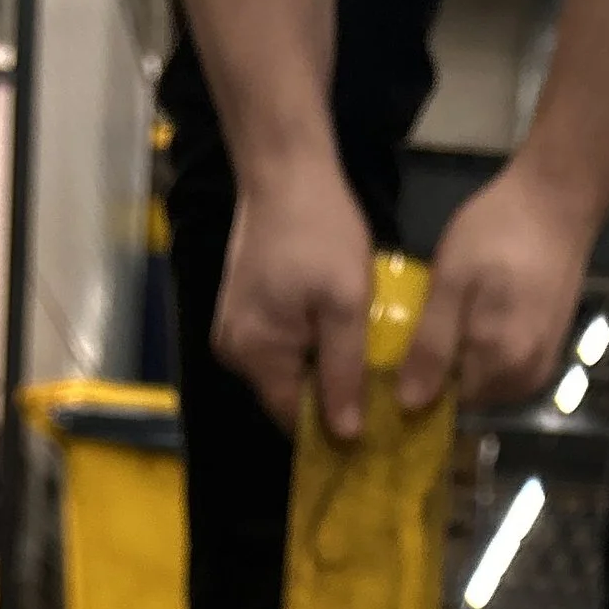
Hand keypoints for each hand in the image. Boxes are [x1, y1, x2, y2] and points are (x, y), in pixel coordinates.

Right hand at [213, 155, 374, 439]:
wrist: (285, 172)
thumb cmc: (320, 232)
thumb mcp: (345, 304)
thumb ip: (344, 372)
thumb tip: (345, 436)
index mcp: (255, 355)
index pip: (296, 420)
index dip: (335, 427)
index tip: (376, 425)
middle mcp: (233, 352)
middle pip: (288, 399)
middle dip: (329, 399)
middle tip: (375, 390)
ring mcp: (233, 331)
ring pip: (285, 374)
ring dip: (320, 371)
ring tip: (357, 359)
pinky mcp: (241, 311)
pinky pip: (278, 349)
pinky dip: (307, 348)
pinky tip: (334, 333)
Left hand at [398, 159, 597, 412]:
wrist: (557, 201)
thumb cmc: (497, 232)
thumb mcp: (451, 281)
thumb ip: (431, 345)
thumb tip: (410, 404)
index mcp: (499, 364)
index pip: (447, 404)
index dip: (424, 381)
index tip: (409, 349)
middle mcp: (526, 377)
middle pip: (470, 396)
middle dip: (448, 370)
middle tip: (434, 322)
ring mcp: (543, 365)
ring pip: (490, 382)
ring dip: (469, 359)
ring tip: (458, 315)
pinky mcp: (551, 348)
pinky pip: (510, 367)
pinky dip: (491, 350)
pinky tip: (482, 314)